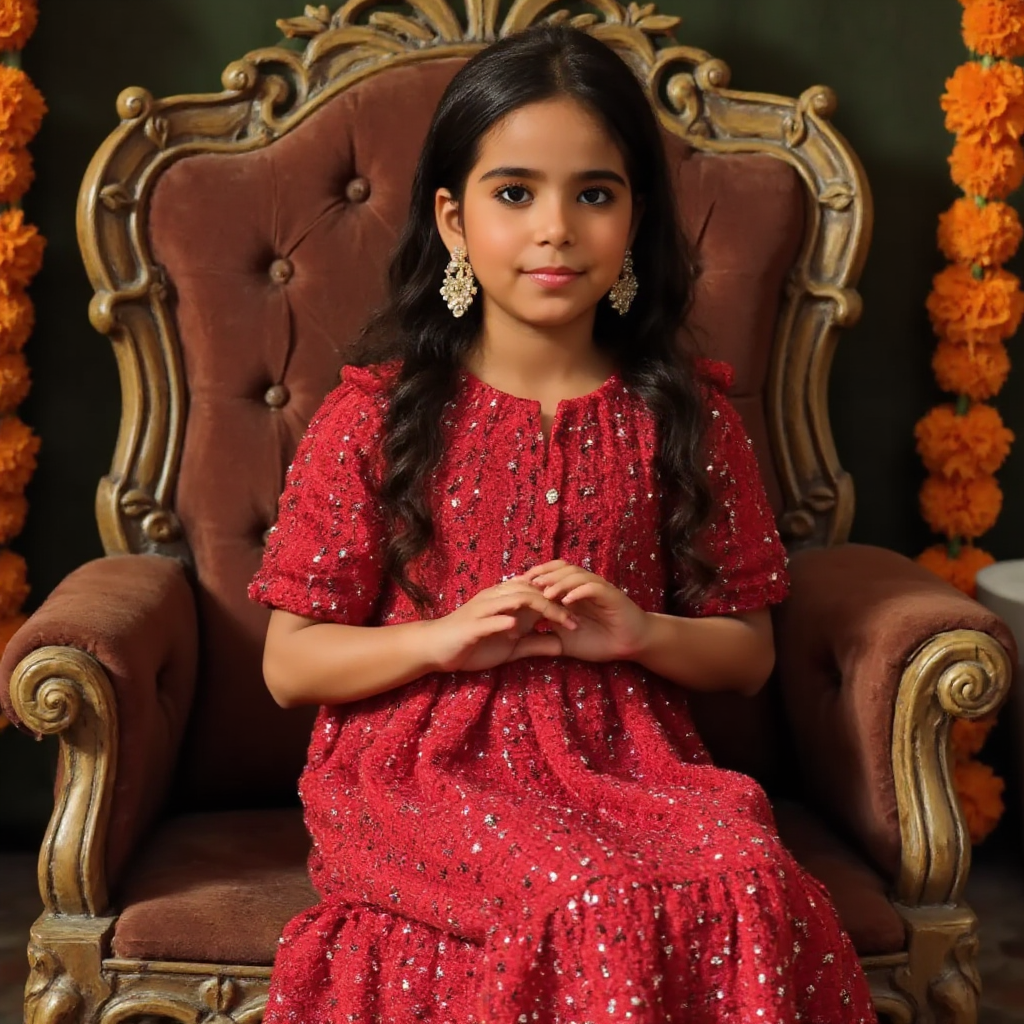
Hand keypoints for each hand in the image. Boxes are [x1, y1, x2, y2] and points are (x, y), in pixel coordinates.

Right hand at [426, 576, 577, 672]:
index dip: (560, 601)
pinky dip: (503, 621)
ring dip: (539, 608)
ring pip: (514, 600)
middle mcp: (496, 599)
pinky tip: (517, 626)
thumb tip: (562, 646)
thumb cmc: (473, 645)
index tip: (581, 616)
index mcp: (506, 600)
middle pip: (532, 592)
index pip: (538, 593)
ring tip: (560, 620)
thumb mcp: (510, 647)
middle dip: (557, 604)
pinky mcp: (470, 625)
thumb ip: (534, 643)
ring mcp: (482, 610)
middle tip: (576, 621)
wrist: (435, 647)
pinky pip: (489, 620)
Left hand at [523, 560, 649, 662]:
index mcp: (571, 591)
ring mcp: (597, 588)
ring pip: (576, 575)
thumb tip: (516, 637)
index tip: (514, 588)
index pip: (550, 575)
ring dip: (559, 582)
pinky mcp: (611, 595)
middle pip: (560, 568)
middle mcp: (583, 585)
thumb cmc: (598, 641)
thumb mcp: (564, 641)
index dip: (532, 577)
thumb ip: (543, 637)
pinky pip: (593, 587)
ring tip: (545, 593)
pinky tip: (567, 601)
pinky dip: (579, 591)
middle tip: (526, 585)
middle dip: (542, 574)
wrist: (630, 645)